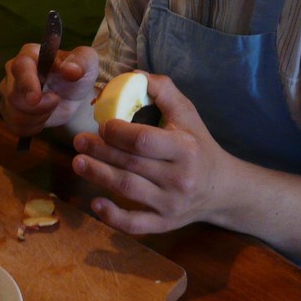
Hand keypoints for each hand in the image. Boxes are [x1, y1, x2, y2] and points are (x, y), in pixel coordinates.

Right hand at [0, 45, 98, 137]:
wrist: (74, 94)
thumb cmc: (78, 71)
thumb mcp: (87, 62)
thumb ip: (80, 62)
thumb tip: (69, 69)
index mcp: (30, 54)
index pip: (20, 66)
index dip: (26, 83)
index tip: (36, 99)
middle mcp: (13, 70)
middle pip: (13, 95)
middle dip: (38, 106)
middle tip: (56, 100)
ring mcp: (8, 91)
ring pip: (14, 113)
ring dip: (38, 117)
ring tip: (52, 107)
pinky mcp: (9, 110)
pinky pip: (15, 126)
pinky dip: (33, 126)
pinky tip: (44, 117)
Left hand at [71, 73, 228, 233]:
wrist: (222, 188)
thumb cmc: (199, 144)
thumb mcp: (187, 113)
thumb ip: (163, 91)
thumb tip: (134, 75)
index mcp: (184, 148)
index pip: (144, 141)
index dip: (118, 132)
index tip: (102, 124)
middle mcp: (179, 178)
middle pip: (131, 164)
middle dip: (100, 151)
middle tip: (79, 141)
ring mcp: (171, 204)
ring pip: (128, 190)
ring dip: (99, 176)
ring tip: (78, 162)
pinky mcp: (164, 224)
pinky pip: (135, 225)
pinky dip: (113, 217)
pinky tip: (95, 204)